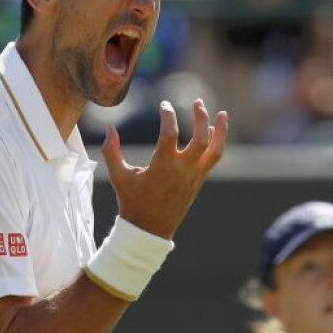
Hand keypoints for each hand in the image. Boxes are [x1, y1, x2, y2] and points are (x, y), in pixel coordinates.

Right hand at [102, 99, 227, 238]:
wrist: (149, 231)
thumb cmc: (132, 202)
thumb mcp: (118, 176)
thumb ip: (112, 151)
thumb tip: (110, 127)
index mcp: (163, 167)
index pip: (170, 133)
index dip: (168, 115)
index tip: (164, 105)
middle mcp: (182, 170)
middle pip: (200, 139)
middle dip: (201, 118)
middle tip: (197, 102)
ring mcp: (193, 177)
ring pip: (214, 150)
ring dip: (220, 130)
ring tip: (222, 113)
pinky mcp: (198, 182)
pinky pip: (212, 159)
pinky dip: (215, 144)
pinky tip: (214, 131)